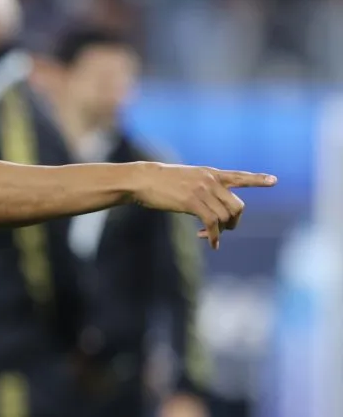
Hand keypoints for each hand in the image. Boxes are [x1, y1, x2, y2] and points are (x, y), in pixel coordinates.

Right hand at [130, 163, 275, 248]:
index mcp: (210, 174)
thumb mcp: (185, 179)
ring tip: (208, 235)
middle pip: (237, 206)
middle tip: (223, 230)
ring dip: (221, 231)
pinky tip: (210, 242)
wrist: (142, 179)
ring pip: (226, 216)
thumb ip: (202, 189)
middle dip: (234, 222)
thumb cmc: (159, 182)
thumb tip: (210, 208)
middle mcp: (210, 180)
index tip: (274, 180)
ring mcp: (202, 190)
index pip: (239, 176)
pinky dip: (213, 236)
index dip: (257, 180)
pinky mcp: (192, 202)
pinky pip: (212, 223)